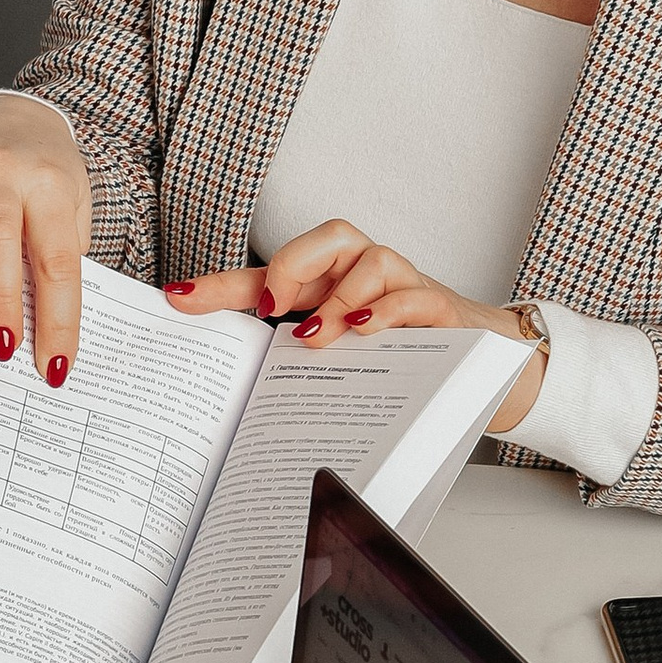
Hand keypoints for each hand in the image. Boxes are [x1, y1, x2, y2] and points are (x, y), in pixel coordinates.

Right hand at [0, 93, 89, 384]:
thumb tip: (43, 320)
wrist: (13, 111)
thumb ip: (62, 252)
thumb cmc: (43, 165)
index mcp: (46, 182)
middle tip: (4, 347)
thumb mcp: (74, 202)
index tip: (54, 362)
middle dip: (1, 300)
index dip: (57, 315)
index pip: (56, 258)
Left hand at [164, 221, 545, 433]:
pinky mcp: (438, 307)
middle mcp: (362, 276)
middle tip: (270, 306)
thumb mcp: (341, 368)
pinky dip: (384, 310)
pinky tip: (366, 330)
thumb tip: (238, 422)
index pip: (268, 279)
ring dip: (337, 297)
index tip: (177, 298)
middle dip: (289, 266)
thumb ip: (295, 376)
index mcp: (327, 289)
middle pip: (324, 240)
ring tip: (316, 336)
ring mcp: (404, 285)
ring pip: (367, 258)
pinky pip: (409, 295)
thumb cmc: (400, 361)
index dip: (221, 286)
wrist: (483, 370)